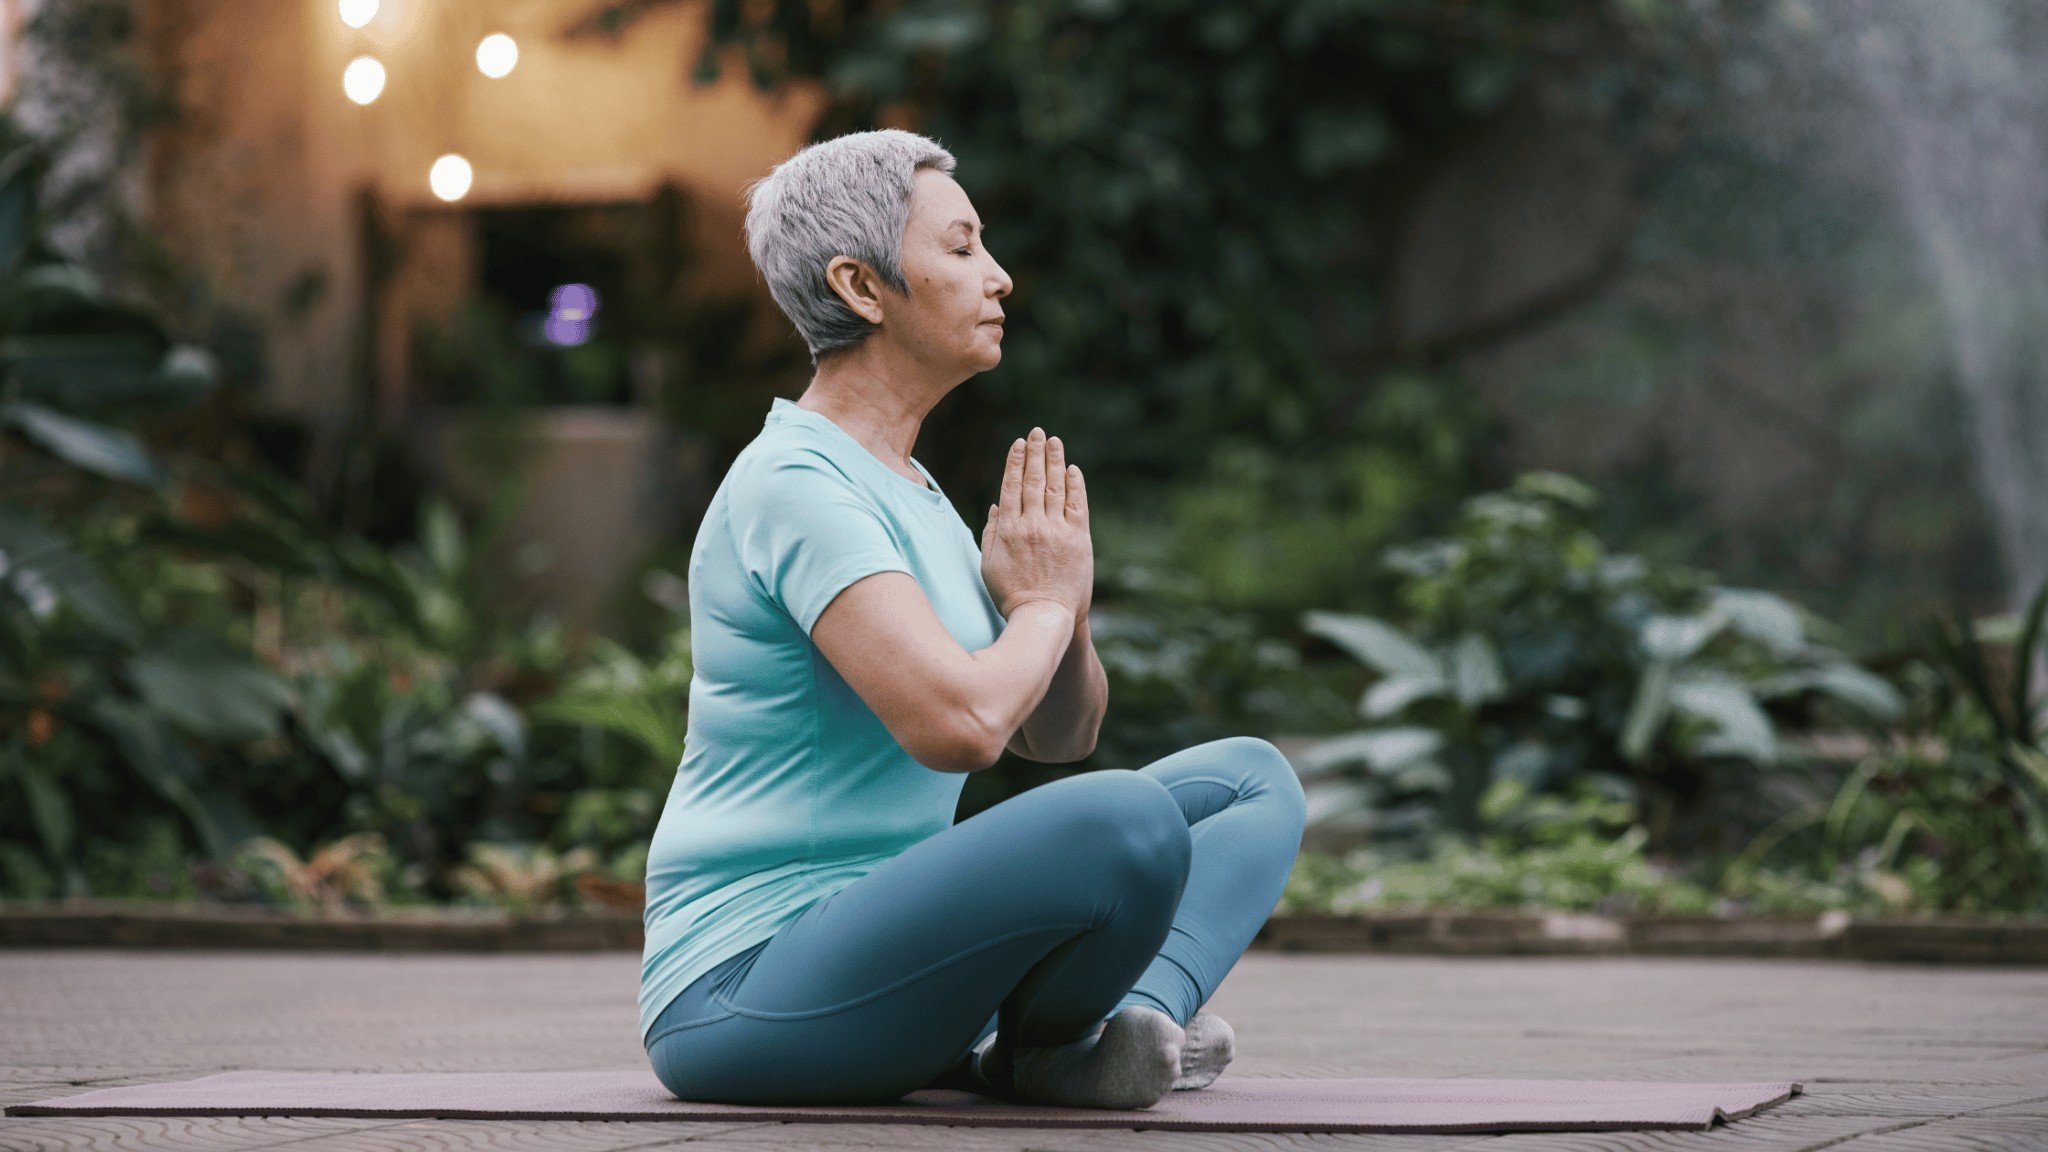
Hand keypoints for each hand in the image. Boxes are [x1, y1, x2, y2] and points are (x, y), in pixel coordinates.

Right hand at [980, 426, 1092, 619]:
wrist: (1044, 615)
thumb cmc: (1012, 594)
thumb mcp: (988, 564)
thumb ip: (991, 532)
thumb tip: (997, 504)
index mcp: (1009, 530)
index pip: (1011, 486)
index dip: (1015, 461)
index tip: (1019, 443)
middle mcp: (1033, 525)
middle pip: (1033, 480)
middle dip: (1036, 453)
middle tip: (1038, 432)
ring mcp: (1057, 531)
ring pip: (1055, 487)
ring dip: (1055, 461)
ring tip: (1054, 441)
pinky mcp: (1079, 540)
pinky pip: (1077, 505)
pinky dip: (1075, 485)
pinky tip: (1072, 470)